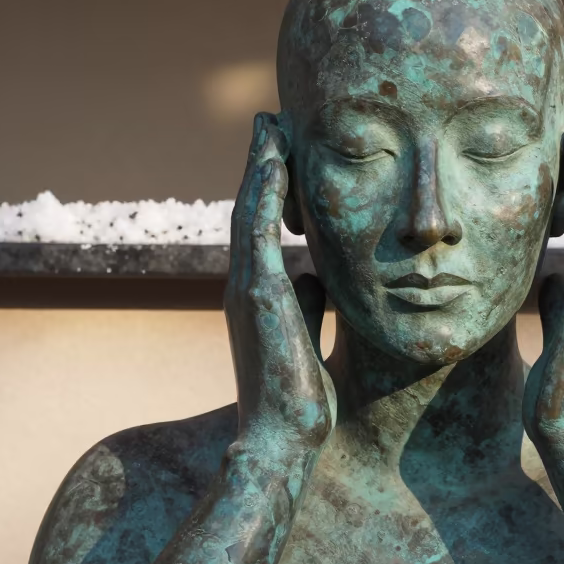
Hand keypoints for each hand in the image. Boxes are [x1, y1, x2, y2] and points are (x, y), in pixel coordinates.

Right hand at [227, 113, 335, 453]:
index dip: (274, 187)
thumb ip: (309, 304)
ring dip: (260, 165)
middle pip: (251, 209)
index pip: (265, 227)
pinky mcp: (257, 298)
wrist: (282, 441)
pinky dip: (263, 195)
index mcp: (260, 293)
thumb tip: (318, 276)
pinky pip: (258, 233)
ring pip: (249, 212)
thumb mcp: (307, 337)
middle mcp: (246, 284)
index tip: (286, 151)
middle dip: (262, 164)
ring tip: (270, 124)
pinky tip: (275, 162)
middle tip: (270, 121)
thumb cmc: (298, 399)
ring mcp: (247, 289)